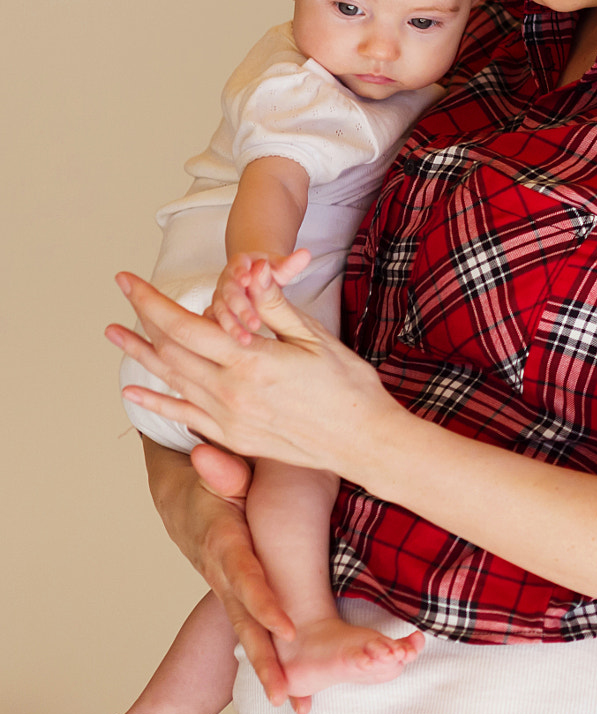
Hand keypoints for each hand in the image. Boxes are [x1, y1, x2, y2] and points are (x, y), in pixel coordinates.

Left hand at [110, 269, 397, 476]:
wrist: (363, 440)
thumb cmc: (348, 386)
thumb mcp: (315, 337)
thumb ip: (275, 308)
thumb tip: (252, 273)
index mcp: (251, 362)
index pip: (183, 325)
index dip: (150, 301)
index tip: (129, 281)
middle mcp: (230, 393)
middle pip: (169, 351)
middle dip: (141, 320)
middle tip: (123, 296)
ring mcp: (228, 419)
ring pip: (171, 381)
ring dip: (141, 355)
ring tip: (116, 334)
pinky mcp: (234, 437)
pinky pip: (184, 416)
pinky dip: (156, 402)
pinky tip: (134, 394)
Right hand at [142, 438, 311, 713]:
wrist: (183, 496)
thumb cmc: (210, 478)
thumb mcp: (218, 470)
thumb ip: (222, 469)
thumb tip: (208, 457)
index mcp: (225, 542)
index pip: (248, 577)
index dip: (265, 603)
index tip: (290, 629)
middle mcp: (224, 573)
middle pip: (244, 620)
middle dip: (263, 658)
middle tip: (282, 694)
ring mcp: (226, 588)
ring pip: (245, 632)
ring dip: (265, 667)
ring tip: (287, 702)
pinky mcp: (233, 594)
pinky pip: (250, 628)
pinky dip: (264, 657)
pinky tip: (289, 686)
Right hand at [209, 250, 312, 344]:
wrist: (254, 275)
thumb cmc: (269, 272)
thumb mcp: (280, 267)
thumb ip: (290, 264)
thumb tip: (305, 254)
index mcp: (241, 265)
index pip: (238, 267)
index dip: (240, 273)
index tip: (247, 280)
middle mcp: (226, 281)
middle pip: (228, 293)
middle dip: (241, 307)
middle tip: (255, 323)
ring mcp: (220, 298)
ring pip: (220, 312)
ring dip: (231, 326)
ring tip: (246, 340)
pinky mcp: (217, 314)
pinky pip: (214, 325)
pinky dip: (220, 334)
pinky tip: (229, 348)